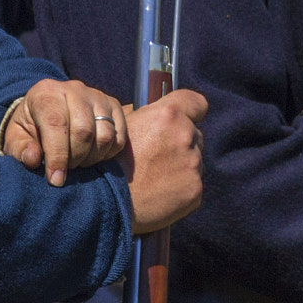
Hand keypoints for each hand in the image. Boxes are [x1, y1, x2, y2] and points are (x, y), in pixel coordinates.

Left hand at [1, 78, 128, 185]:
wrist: (48, 110)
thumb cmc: (31, 127)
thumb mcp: (16, 138)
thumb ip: (21, 149)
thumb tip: (34, 159)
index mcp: (46, 93)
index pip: (56, 124)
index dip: (57, 156)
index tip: (56, 180)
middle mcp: (74, 89)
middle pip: (84, 131)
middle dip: (75, 158)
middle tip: (66, 168)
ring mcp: (97, 96)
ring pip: (105, 135)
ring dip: (92, 157)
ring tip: (79, 161)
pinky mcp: (114, 106)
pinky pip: (119, 137)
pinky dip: (108, 154)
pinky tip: (93, 155)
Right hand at [122, 88, 206, 234]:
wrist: (105, 199)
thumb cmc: (108, 160)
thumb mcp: (123, 124)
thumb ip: (149, 115)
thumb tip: (159, 113)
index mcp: (168, 114)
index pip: (197, 103)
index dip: (193, 111)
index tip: (189, 118)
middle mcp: (185, 136)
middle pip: (195, 134)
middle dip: (182, 142)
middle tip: (159, 156)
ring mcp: (193, 164)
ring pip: (195, 160)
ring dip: (182, 166)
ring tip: (156, 176)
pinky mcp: (195, 189)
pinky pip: (194, 184)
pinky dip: (182, 188)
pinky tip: (160, 191)